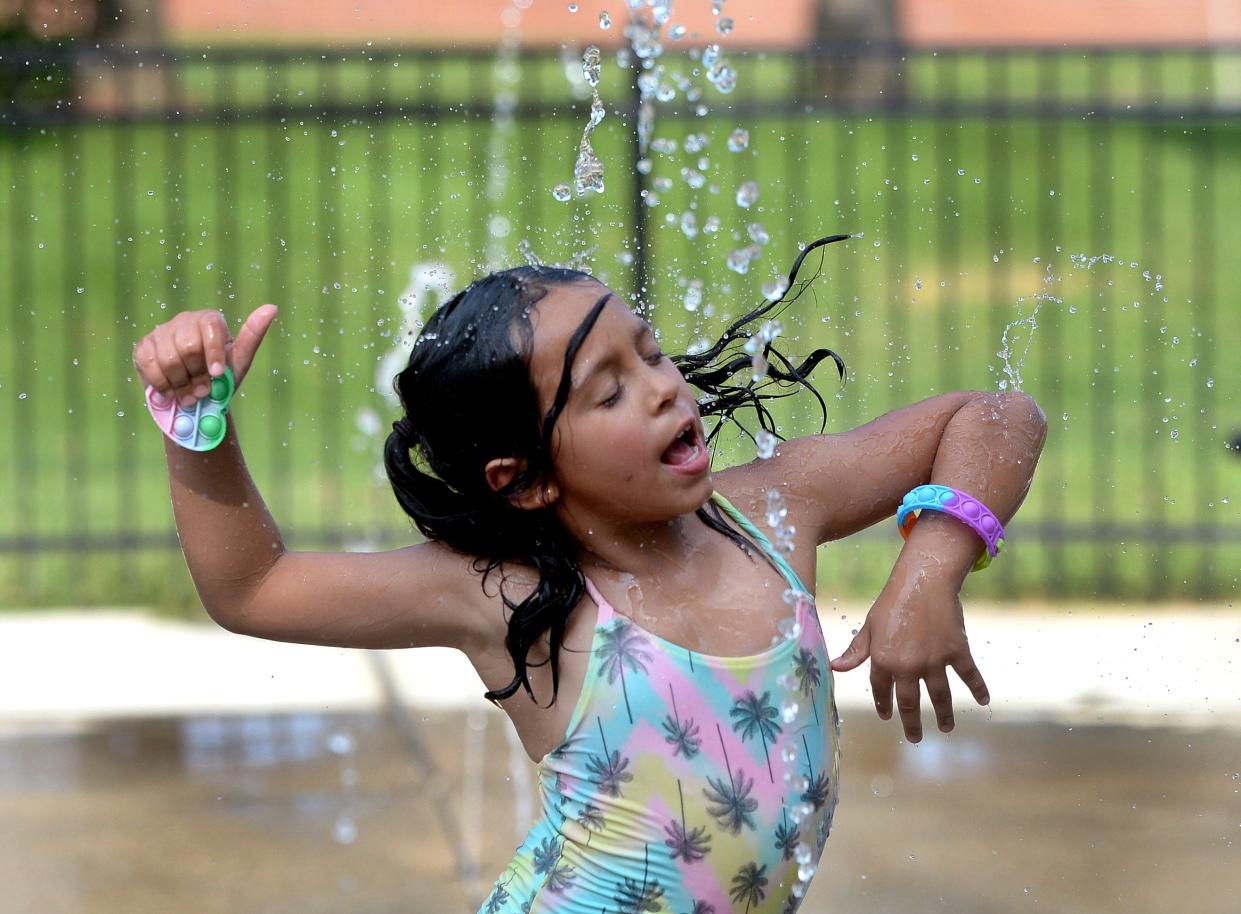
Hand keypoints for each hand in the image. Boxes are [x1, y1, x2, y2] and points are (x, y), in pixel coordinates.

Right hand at [132, 305, 277, 406]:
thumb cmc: (221, 376)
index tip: (217, 374)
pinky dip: (162, 384)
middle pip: (188, 347)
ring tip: (189, 395)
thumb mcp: (240, 360)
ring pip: (168, 359)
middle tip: (203, 391)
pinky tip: (171, 391)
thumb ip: (253, 335)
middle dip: (197, 375)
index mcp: (210, 320)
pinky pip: (149, 365)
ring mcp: (161, 332)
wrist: (194, 396)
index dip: (213, 354)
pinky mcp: (143, 347)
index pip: (210, 329)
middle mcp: (184, 320)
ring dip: (180, 384)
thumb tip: (271, 308)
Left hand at [829, 569, 988, 741]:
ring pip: (939, 697)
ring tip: (946, 728)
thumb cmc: (893, 600)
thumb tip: (835, 668)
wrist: (924, 580)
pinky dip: (978, 689)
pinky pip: (969, 676)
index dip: (883, 704)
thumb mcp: (869, 625)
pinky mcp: (956, 652)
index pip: (881, 690)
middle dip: (911, 722)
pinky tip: (983, 701)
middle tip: (915, 738)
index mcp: (883, 660)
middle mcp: (908, 666)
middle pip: (909, 702)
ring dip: (944, 715)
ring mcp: (934, 662)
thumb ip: (856, 650)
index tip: (886, 716)